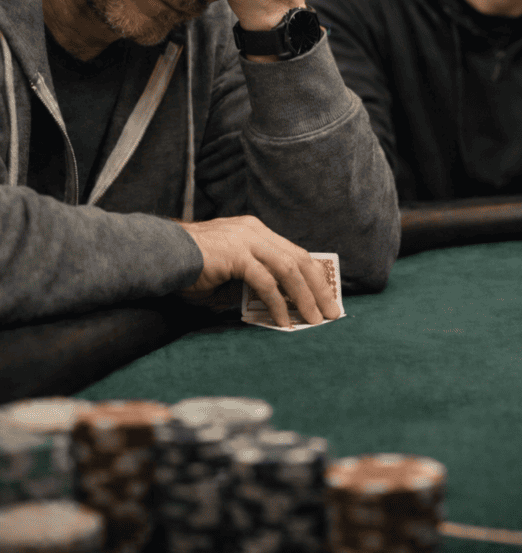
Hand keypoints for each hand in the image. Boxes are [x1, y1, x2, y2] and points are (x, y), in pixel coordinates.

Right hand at [176, 214, 340, 327]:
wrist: (160, 255)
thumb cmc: (190, 267)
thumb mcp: (229, 274)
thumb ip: (252, 282)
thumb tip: (279, 304)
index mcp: (255, 231)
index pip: (294, 253)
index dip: (313, 276)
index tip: (325, 297)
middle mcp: (254, 231)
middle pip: (299, 259)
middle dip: (318, 288)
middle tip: (331, 312)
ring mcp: (245, 240)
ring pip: (288, 268)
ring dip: (305, 296)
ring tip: (314, 320)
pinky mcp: (235, 254)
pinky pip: (265, 281)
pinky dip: (278, 302)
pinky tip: (283, 321)